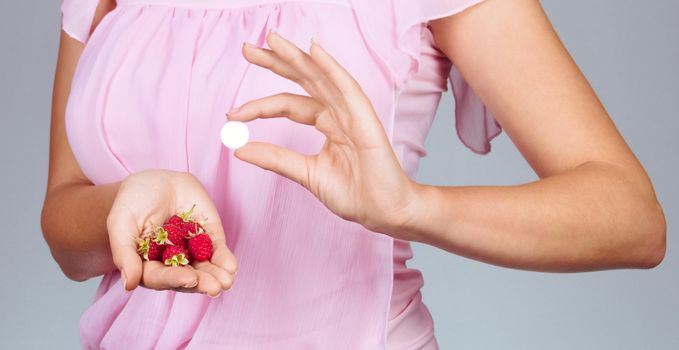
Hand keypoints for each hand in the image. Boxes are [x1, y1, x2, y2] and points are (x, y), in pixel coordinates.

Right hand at [107, 169, 237, 295]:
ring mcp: (191, 251)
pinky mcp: (208, 236)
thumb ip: (124, 254)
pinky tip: (231, 266)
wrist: (154, 180)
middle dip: (202, 283)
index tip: (189, 278)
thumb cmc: (132, 203)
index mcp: (148, 265)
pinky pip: (217, 250)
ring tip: (226, 281)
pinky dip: (224, 258)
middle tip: (215, 287)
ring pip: (205, 268)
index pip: (161, 277)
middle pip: (187, 277)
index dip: (175, 279)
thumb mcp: (121, 224)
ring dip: (216, 276)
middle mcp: (172, 263)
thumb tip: (129, 285)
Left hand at [229, 32, 418, 237]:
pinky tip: (313, 51)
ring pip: (320, 77)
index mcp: (326, 123)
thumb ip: (275, 158)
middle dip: (276, 61)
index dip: (259, 106)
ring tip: (272, 39)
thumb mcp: (305, 173)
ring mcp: (352, 112)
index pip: (288, 104)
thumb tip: (239, 150)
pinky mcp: (365, 118)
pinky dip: (331, 68)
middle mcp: (337, 112)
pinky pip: (346, 87)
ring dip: (297, 57)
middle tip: (247, 48)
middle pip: (303, 79)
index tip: (232, 115)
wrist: (382, 211)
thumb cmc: (353, 194)